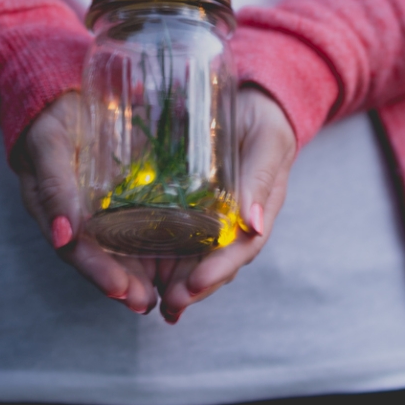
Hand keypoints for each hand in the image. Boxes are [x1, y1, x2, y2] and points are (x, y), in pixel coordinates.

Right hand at [15, 92, 157, 313]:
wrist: (58, 95)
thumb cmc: (48, 119)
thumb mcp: (47, 144)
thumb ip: (54, 185)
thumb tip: (65, 234)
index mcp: (56, 210)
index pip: (77, 251)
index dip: (98, 272)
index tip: (120, 290)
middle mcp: (79, 218)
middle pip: (101, 259)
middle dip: (125, 284)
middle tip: (147, 304)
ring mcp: (101, 210)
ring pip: (122, 250)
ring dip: (142, 275)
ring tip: (167, 297)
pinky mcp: (124, 197)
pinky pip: (140, 226)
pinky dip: (158, 246)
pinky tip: (181, 260)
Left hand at [155, 86, 296, 322]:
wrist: (248, 100)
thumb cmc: (262, 120)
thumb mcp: (267, 141)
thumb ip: (260, 178)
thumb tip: (255, 224)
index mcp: (256, 212)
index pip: (239, 249)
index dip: (218, 270)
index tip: (195, 284)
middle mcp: (232, 223)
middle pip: (213, 264)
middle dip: (192, 288)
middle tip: (169, 304)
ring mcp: (209, 219)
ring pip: (192, 259)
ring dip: (175, 284)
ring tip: (152, 302)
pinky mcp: (186, 208)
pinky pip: (172, 238)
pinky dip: (157, 259)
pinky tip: (137, 275)